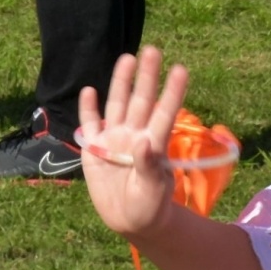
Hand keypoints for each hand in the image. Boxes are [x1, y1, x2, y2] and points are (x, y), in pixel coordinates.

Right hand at [78, 47, 188, 239]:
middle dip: (147, 77)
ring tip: (128, 58)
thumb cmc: (149, 205)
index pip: (165, 112)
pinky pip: (90, 125)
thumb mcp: (152, 190)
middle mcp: (135, 134)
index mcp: (154, 143)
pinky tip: (89, 90)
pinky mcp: (94, 149)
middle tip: (153, 50)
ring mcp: (114, 139)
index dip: (173, 92)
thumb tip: (143, 142)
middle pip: (141, 101)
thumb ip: (148, 166)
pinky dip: (88, 109)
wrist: (129, 219)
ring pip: (118, 105)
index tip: (181, 69)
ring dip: (121, 83)